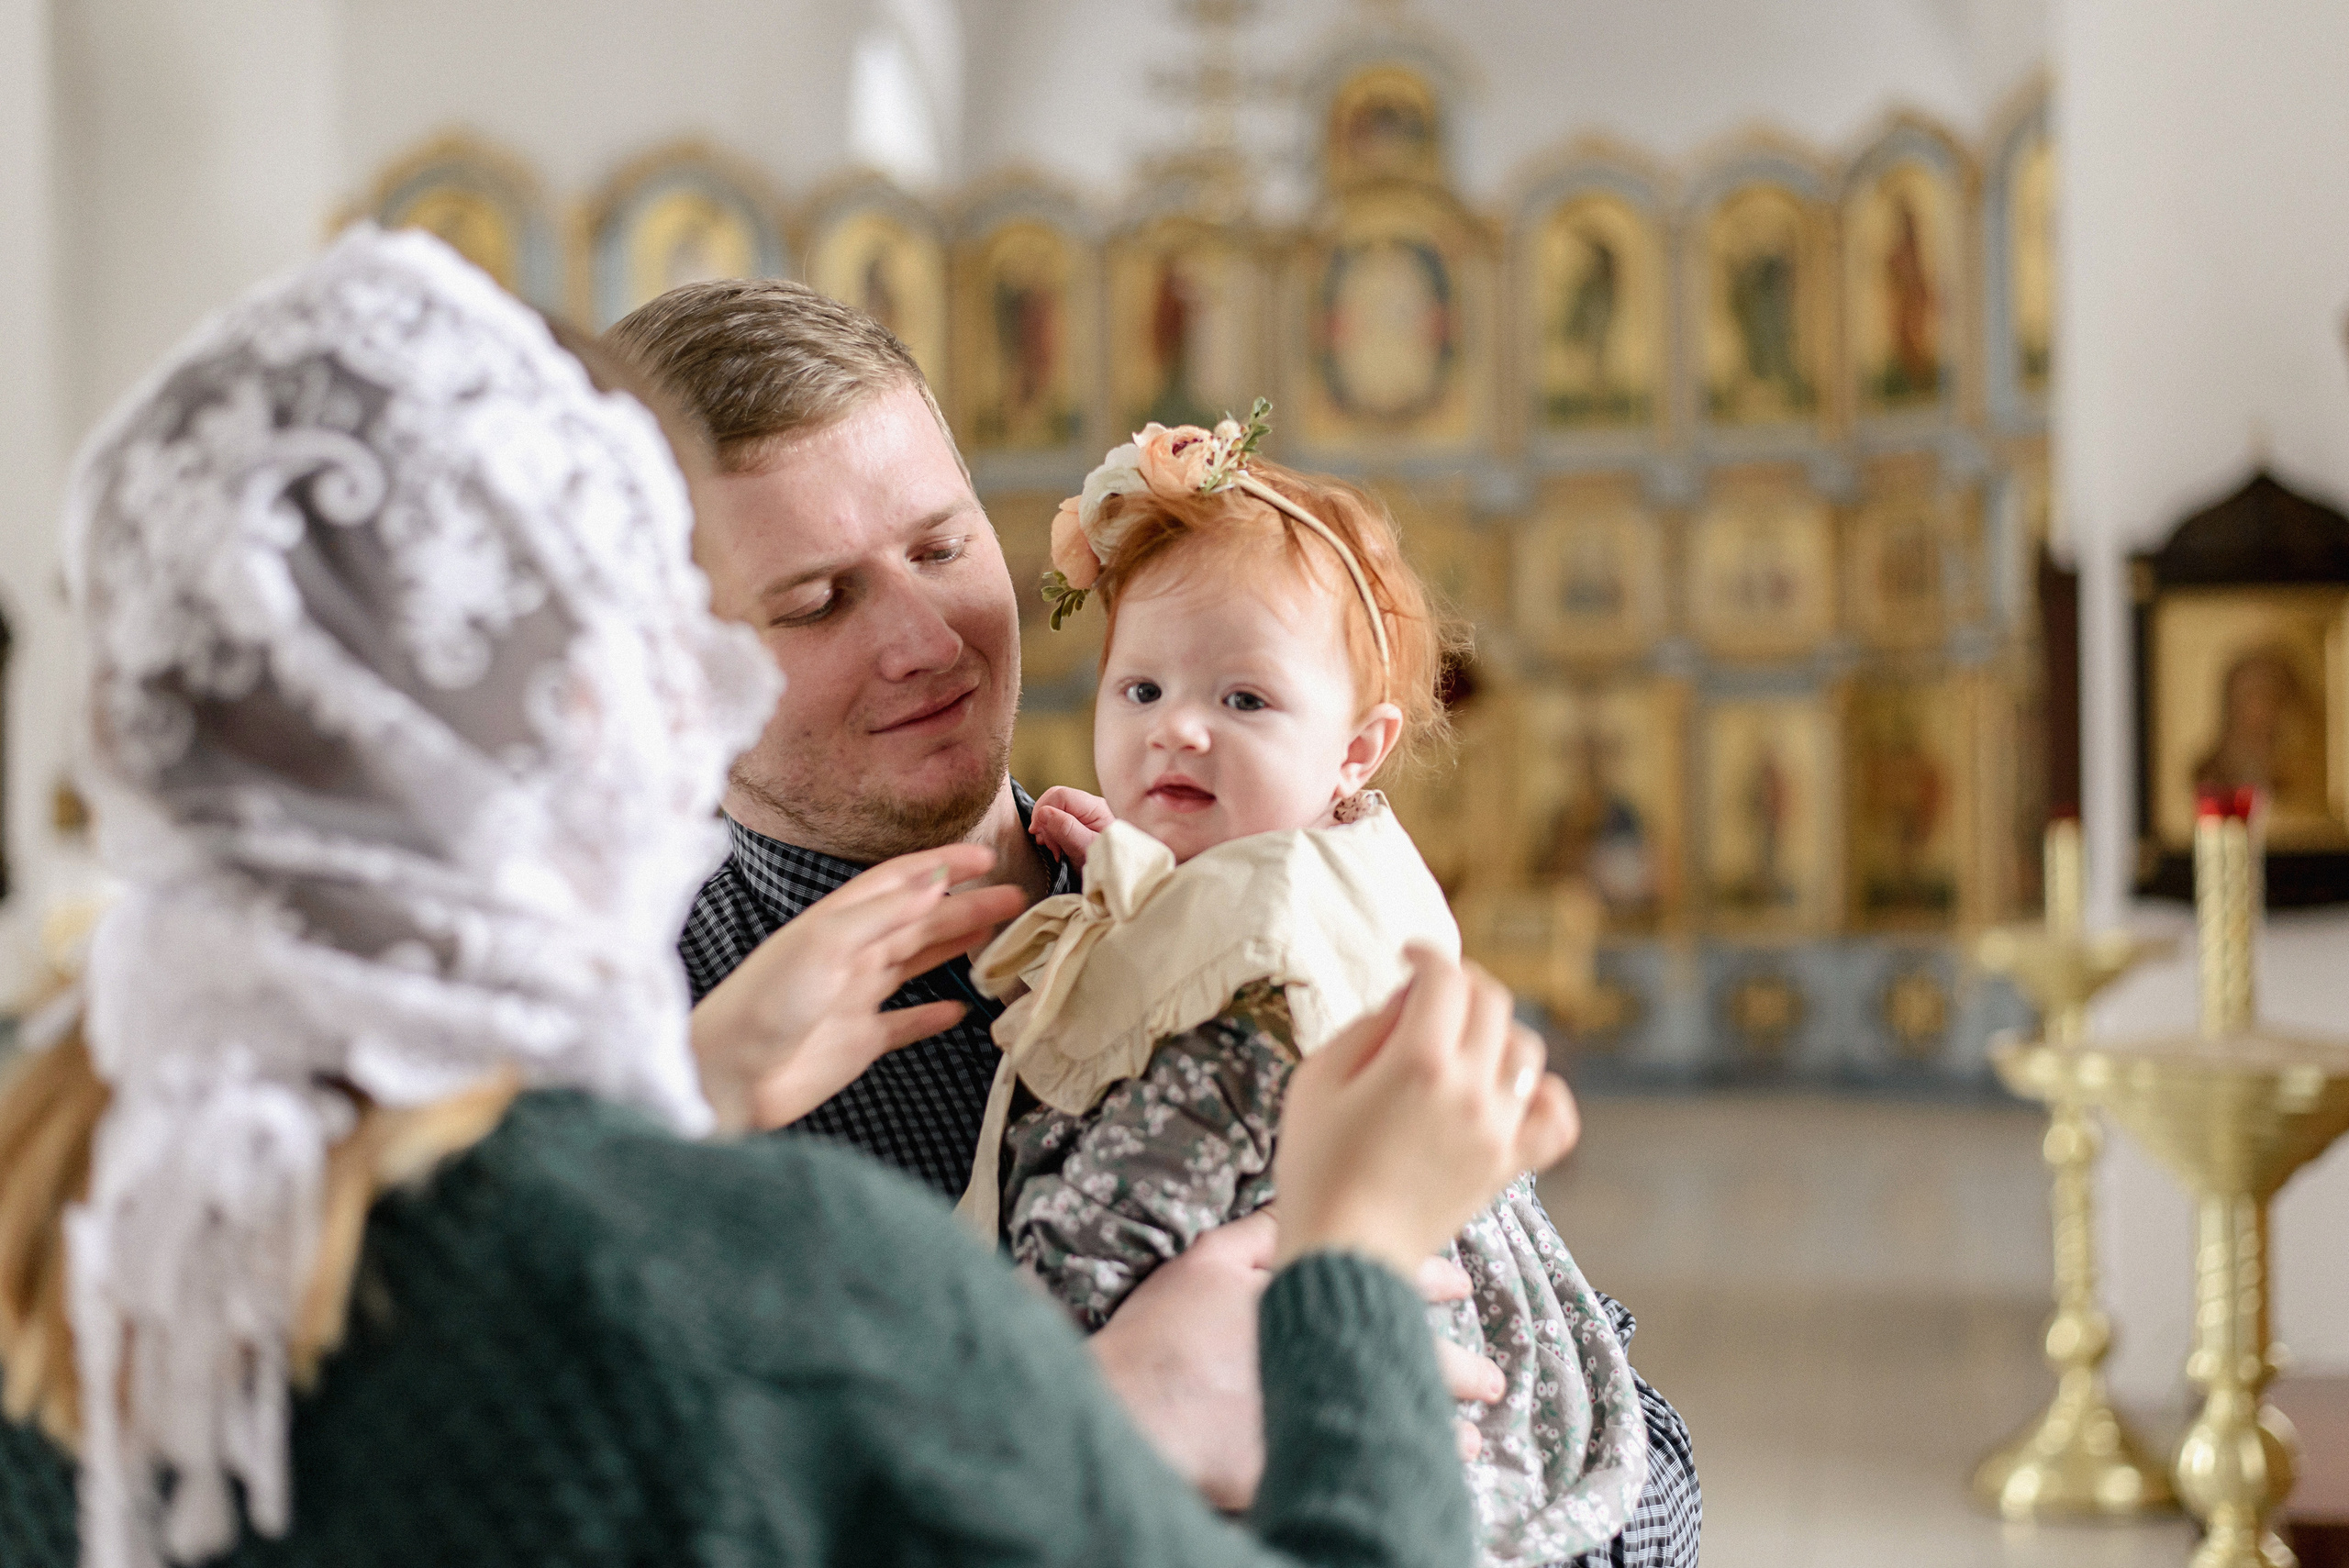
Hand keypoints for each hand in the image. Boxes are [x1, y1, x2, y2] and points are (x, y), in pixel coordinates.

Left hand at [688, 844, 1027, 1134]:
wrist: (729, 1076)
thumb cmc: (765, 1002)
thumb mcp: (824, 943)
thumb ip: (882, 912)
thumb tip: (935, 880)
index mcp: (839, 921)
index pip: (900, 881)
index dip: (943, 865)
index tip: (987, 857)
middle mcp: (850, 953)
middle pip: (919, 921)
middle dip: (966, 907)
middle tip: (1016, 899)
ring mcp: (855, 997)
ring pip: (918, 963)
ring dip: (957, 947)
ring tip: (1001, 936)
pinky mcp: (858, 1041)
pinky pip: (904, 1022)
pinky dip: (932, 1014)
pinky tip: (962, 1008)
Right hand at [1030, 785, 1113, 867]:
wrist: (1111, 879)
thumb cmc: (1103, 865)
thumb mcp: (1084, 849)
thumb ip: (1067, 829)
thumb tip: (1044, 812)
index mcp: (1094, 807)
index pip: (1060, 795)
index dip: (1043, 811)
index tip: (1037, 833)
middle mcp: (1088, 806)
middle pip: (1054, 799)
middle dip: (1043, 820)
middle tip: (1047, 844)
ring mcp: (1082, 814)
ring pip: (1052, 809)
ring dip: (1046, 829)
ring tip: (1054, 850)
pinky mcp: (1076, 823)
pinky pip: (1055, 820)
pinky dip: (1050, 833)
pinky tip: (1056, 848)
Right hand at [1089, 1218, 1503, 1505]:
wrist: (1136, 1407)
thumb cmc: (1164, 1332)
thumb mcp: (1207, 1260)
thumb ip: (1262, 1232)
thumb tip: (1305, 1209)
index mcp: (1312, 1300)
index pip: (1388, 1283)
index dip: (1427, 1283)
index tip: (1458, 1286)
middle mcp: (1331, 1355)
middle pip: (1412, 1359)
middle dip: (1459, 1371)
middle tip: (1493, 1381)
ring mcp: (1324, 1410)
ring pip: (1401, 1416)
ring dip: (1439, 1427)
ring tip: (1471, 1442)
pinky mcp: (1310, 1461)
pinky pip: (1373, 1464)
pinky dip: (1404, 1466)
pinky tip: (1424, 1475)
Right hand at [1272, 945, 1578, 1276]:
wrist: (1346, 1255)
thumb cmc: (1317, 1169)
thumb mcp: (1316, 1080)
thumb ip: (1366, 1026)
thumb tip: (1408, 999)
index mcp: (1418, 1062)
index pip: (1445, 979)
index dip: (1427, 955)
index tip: (1409, 957)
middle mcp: (1470, 1090)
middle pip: (1491, 1004)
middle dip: (1462, 985)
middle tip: (1432, 992)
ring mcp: (1497, 1130)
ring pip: (1526, 1050)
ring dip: (1496, 1032)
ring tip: (1461, 1043)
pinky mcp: (1508, 1165)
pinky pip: (1555, 1118)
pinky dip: (1543, 1094)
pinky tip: (1513, 1091)